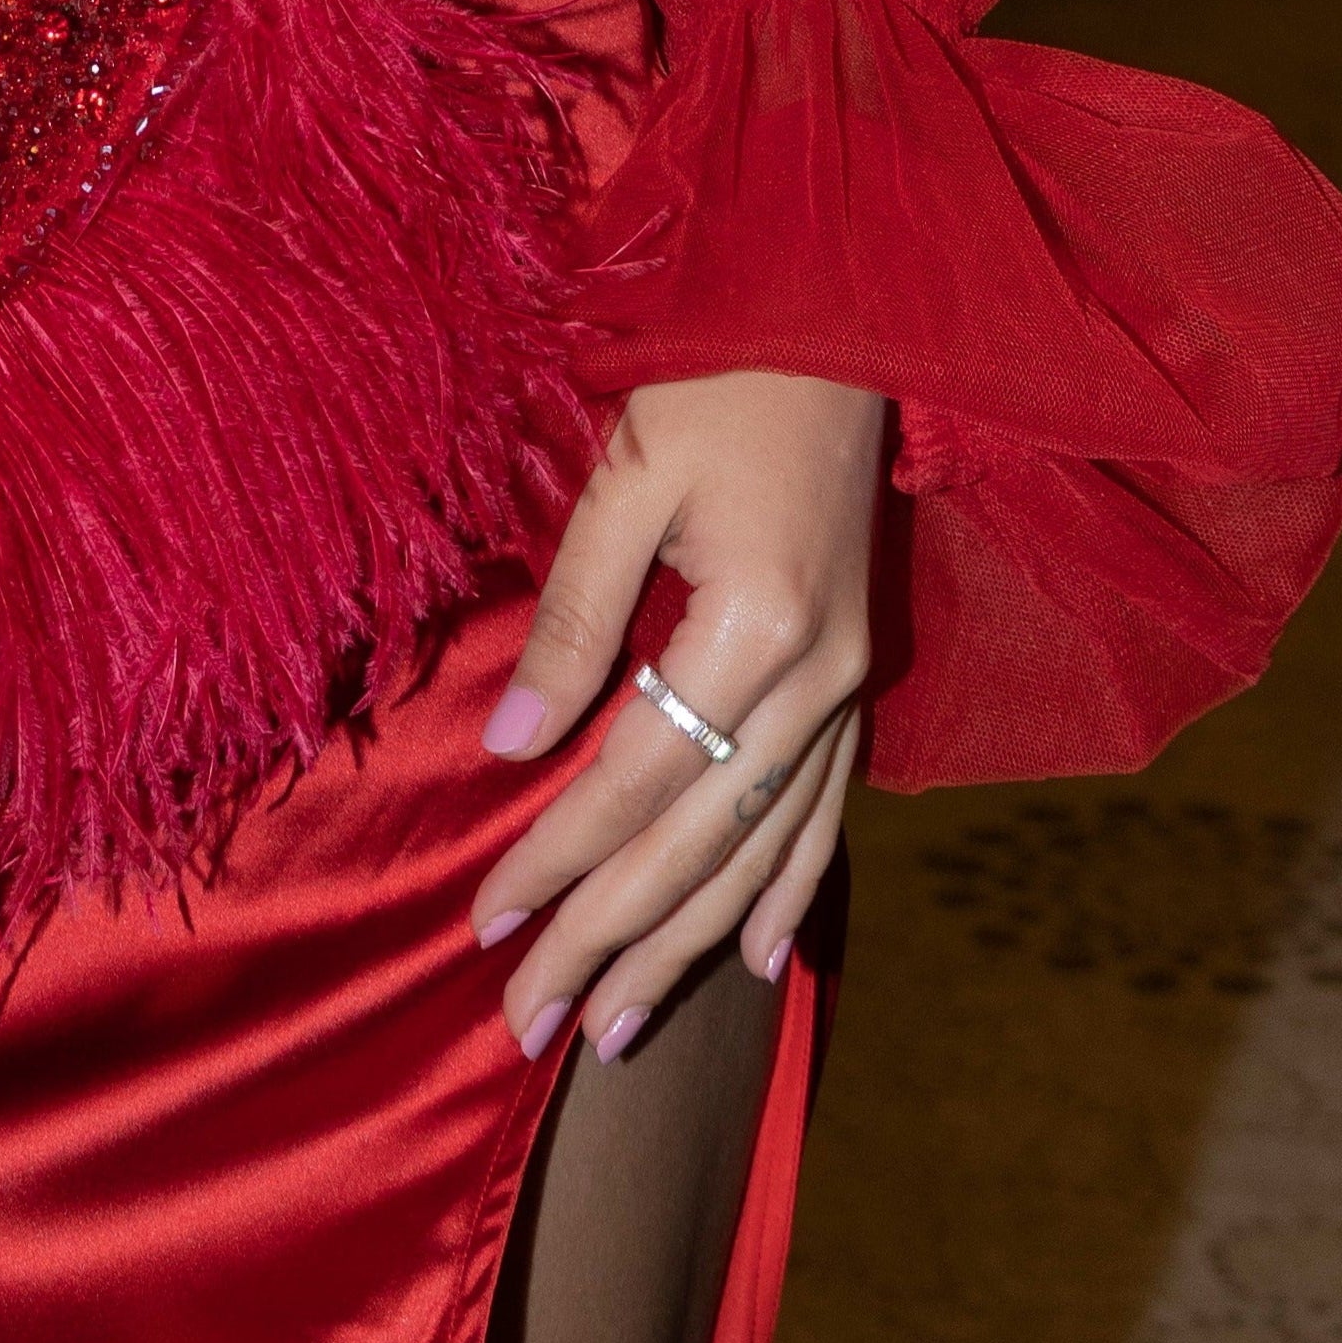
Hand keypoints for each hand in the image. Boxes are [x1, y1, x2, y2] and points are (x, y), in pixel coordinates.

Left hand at [468, 369, 882, 1059]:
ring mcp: (850, 683)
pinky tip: (758, 958)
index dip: (558, 857)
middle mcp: (819, 676)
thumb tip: (508, 747)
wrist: (840, 315)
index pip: (636, 777)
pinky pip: (824, 807)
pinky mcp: (856, 673)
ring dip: (687, 945)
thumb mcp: (625, 476)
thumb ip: (572, 617)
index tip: (485, 926)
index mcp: (759, 626)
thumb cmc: (716, 376)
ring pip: (762, 847)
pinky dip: (790, 886)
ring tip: (616, 1028)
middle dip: (610, 939)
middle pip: (700, 842)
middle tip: (530, 1024)